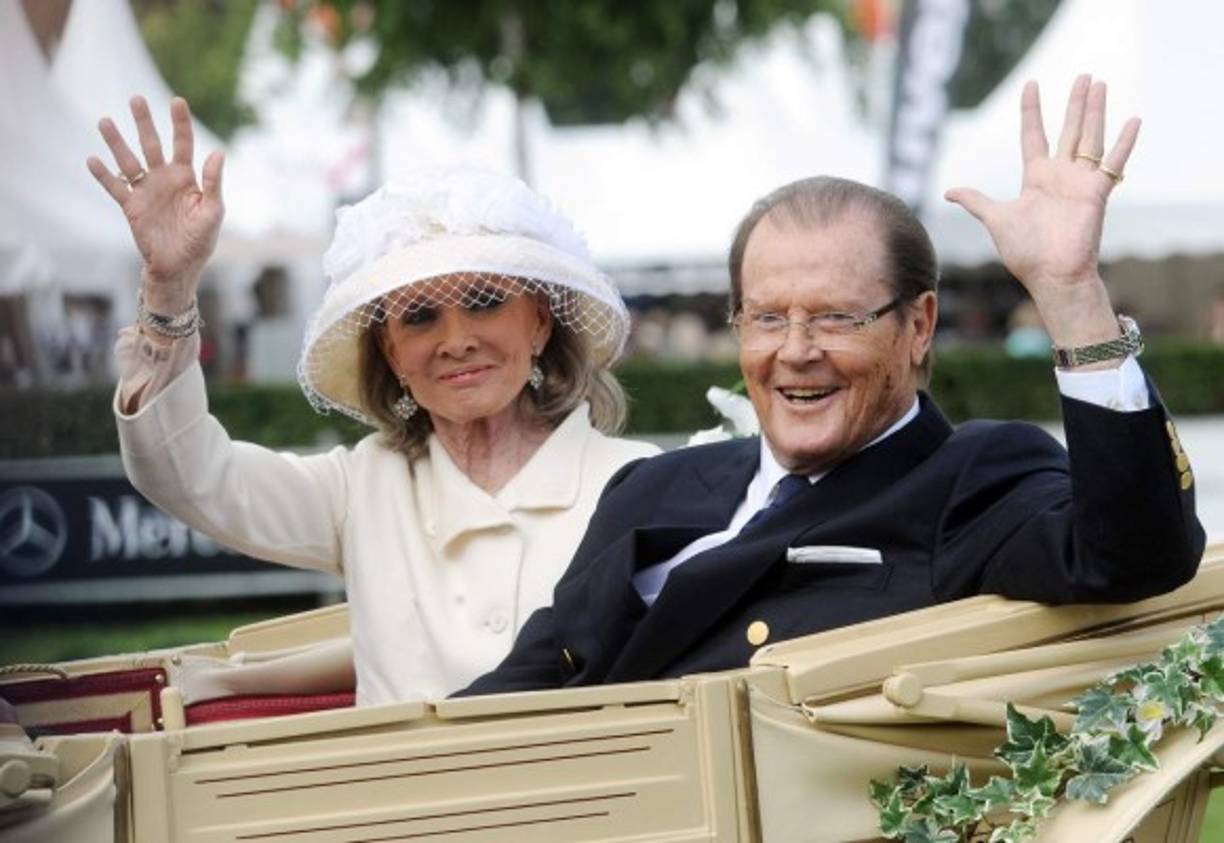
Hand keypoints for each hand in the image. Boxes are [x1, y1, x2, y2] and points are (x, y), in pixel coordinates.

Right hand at [87, 96, 223, 312]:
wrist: (179, 266)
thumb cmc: (200, 240)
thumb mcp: (212, 212)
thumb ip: (214, 183)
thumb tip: (218, 153)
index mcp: (186, 177)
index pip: (183, 143)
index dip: (180, 123)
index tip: (176, 101)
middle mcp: (164, 179)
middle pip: (152, 144)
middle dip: (144, 122)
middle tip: (136, 99)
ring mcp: (146, 191)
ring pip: (129, 161)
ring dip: (117, 143)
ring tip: (105, 121)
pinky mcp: (131, 206)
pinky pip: (115, 187)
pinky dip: (103, 175)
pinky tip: (92, 159)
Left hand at [945, 76, 1139, 349]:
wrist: (1050, 275)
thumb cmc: (1024, 252)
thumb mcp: (995, 219)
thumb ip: (976, 201)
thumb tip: (948, 192)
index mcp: (1036, 178)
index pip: (1034, 135)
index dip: (1032, 111)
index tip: (1031, 84)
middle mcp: (1060, 175)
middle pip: (1070, 130)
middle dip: (1076, 103)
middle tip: (1084, 76)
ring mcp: (1081, 182)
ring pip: (1091, 138)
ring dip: (1096, 112)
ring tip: (1100, 84)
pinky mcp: (1097, 194)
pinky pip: (1114, 164)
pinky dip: (1124, 144)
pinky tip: (1132, 121)